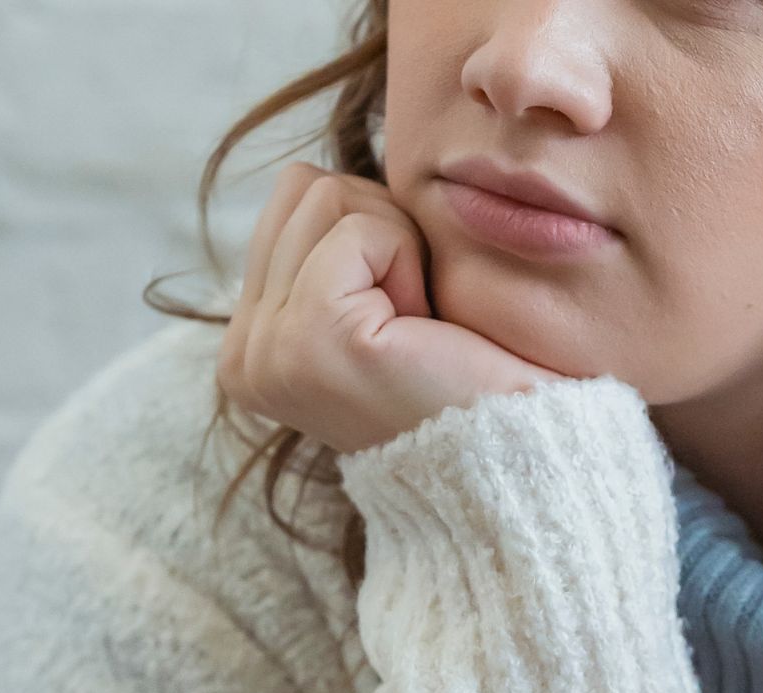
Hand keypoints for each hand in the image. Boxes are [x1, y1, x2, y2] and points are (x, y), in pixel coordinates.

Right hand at [217, 162, 570, 454]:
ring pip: (328, 195)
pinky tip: (424, 329)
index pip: (292, 197)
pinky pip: (361, 228)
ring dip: (398, 248)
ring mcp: (268, 352)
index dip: (372, 232)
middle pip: (305, 186)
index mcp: (249, 348)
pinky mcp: (313, 337)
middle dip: (381, 233)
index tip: (404, 315)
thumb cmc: (470, 372)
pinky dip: (408, 262)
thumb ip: (329, 247)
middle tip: (416, 320)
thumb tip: (319, 173)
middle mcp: (242, 357)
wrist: (521, 449)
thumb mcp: (377, 300)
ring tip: (418, 327)